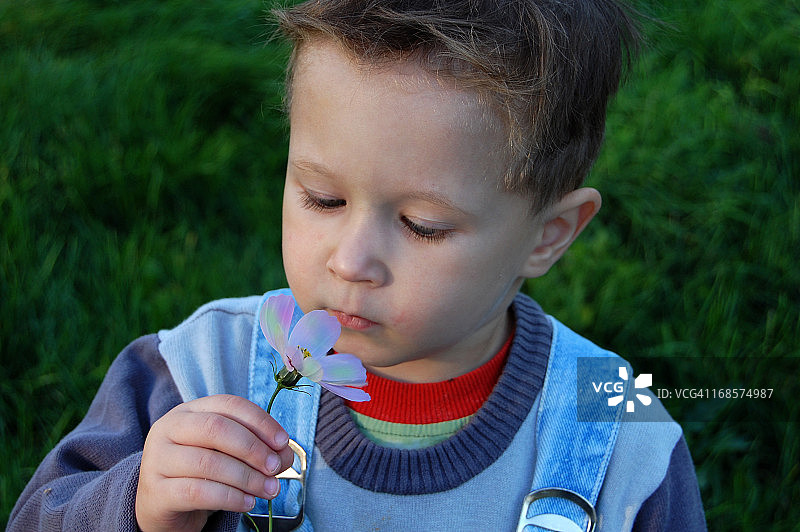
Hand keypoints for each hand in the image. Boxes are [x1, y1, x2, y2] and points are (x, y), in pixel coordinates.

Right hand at [135, 394, 292, 531]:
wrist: (162, 507)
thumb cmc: (200, 473)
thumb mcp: (228, 454)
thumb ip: (258, 449)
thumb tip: (285, 454)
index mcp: (189, 411)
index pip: (229, 405)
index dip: (260, 422)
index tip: (282, 442)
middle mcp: (169, 428)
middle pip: (216, 429)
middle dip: (253, 449)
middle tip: (275, 468)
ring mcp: (157, 459)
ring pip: (208, 463)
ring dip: (247, 477)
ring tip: (268, 490)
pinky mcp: (156, 492)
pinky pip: (198, 492)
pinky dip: (230, 498)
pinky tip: (247, 503)